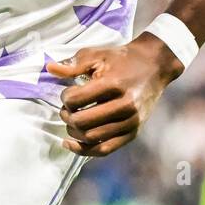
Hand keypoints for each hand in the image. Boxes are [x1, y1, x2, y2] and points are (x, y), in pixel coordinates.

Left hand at [44, 33, 183, 157]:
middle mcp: (125, 106)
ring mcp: (130, 122)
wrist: (154, 66)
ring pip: (91, 138)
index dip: (65, 97)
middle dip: (67, 116)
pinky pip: (105, 150)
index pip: (76, 101)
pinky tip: (71, 143)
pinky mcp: (133, 133)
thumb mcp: (97, 55)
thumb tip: (49, 69)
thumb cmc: (122, 59)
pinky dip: (85, 150)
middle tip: (66, 109)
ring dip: (73, 131)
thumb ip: (73, 64)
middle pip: (82, 122)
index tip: (67, 92)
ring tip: (71, 120)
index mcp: (114, 85)